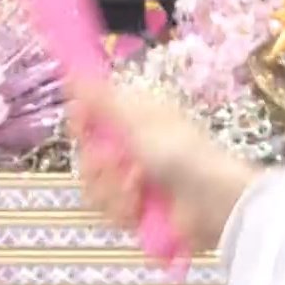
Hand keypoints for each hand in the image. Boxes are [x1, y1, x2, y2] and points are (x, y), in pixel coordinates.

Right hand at [67, 77, 262, 253]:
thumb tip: (72, 73)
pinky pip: (109, 209)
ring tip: (137, 191)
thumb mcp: (137, 119)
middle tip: (118, 165)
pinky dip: (123, 210)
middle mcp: (130, 147)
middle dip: (98, 166)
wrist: (212, 200)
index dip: (82, 124)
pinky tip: (140, 208)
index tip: (82, 128)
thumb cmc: (181, 153)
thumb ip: (101, 99)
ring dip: (112, 191)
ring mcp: (132, 180)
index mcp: (134, 118)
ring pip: (95, 186)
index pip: (90, 117)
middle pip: (87, 155)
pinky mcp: (135, 208)